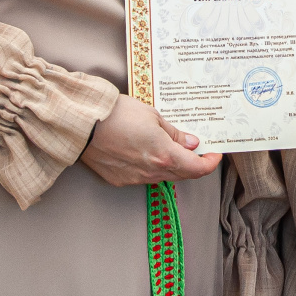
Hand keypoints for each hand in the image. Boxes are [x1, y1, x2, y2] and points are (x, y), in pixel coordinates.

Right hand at [80, 95, 221, 186]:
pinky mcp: (119, 180)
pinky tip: (142, 152)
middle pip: (181, 175)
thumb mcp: (152, 116)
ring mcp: (134, 179)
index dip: (210, 163)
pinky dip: (149, 167)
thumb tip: (191, 144)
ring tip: (166, 147)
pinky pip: (142, 177)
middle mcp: (152, 172)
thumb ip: (174, 134)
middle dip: (191, 163)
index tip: (214, 154)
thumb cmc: (116, 114)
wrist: (82, 124)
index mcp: (165, 156)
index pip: (197, 169)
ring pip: (162, 177)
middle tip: (194, 148)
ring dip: (170, 165)